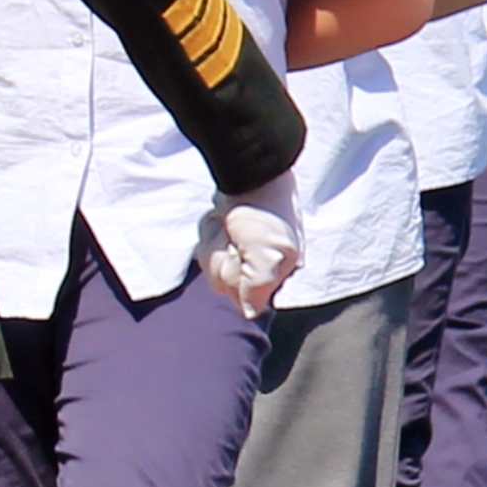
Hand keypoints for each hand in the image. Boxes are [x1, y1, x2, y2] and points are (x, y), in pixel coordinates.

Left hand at [202, 178, 300, 314]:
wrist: (251, 172)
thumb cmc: (265, 214)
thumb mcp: (270, 255)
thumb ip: (259, 289)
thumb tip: (250, 314)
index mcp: (279, 272)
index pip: (247, 299)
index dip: (238, 278)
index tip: (245, 253)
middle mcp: (261, 264)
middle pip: (224, 284)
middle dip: (223, 259)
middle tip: (235, 235)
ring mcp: (241, 249)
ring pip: (211, 264)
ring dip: (214, 241)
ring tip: (228, 222)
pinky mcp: (227, 235)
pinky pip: (207, 245)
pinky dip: (209, 230)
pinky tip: (221, 216)